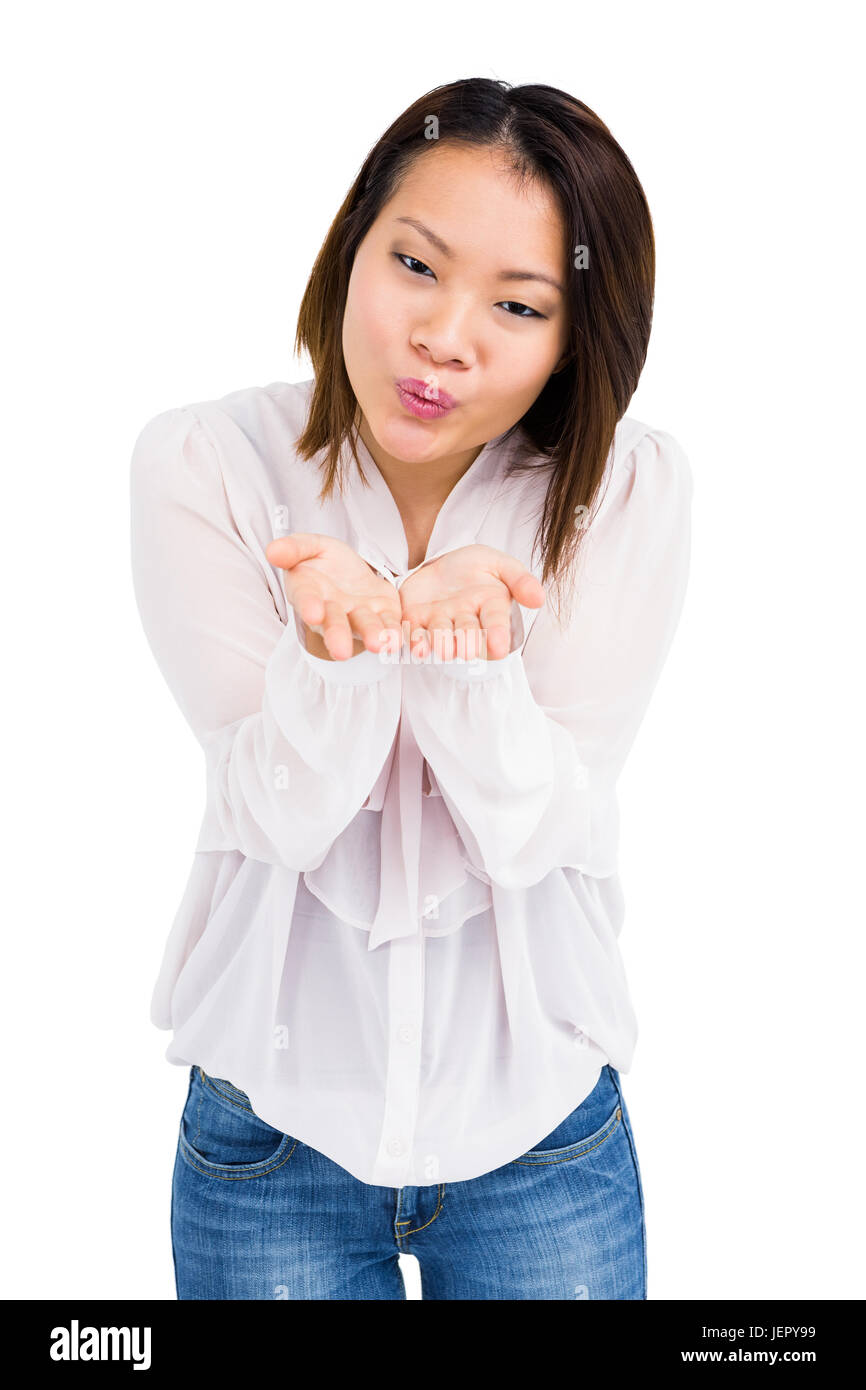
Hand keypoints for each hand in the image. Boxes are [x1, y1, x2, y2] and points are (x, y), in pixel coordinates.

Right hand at [265, 533, 401, 660]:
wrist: (349, 571)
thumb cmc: (323, 562)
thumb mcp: (308, 546)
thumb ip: (293, 549)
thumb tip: (272, 551)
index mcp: (309, 592)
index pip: (306, 599)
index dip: (309, 605)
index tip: (313, 613)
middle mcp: (333, 610)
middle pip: (334, 623)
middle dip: (337, 635)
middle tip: (341, 652)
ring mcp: (359, 615)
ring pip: (364, 626)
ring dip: (372, 636)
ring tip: (380, 645)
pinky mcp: (384, 613)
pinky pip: (390, 624)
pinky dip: (394, 632)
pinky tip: (400, 639)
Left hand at [398, 545, 545, 661]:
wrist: (443, 562)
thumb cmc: (477, 567)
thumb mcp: (501, 564)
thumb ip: (520, 580)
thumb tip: (539, 599)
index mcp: (490, 607)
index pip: (496, 623)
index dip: (497, 635)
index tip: (499, 648)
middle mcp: (466, 619)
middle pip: (468, 633)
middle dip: (468, 643)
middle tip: (467, 651)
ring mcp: (440, 621)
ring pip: (440, 635)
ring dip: (441, 644)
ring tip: (444, 651)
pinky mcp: (416, 619)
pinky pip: (414, 632)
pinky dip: (415, 641)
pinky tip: (416, 648)